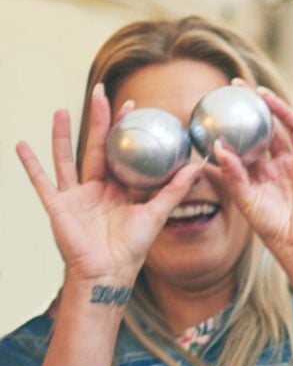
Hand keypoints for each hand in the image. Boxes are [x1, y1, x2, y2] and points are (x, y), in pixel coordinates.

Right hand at [15, 87, 204, 285]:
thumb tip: (199, 165)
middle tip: (100, 92)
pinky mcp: (58, 205)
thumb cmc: (133, 247)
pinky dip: (31, 164)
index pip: (123, 151)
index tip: (133, 105)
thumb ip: (175, 189)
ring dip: (62, 134)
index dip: (126, 129)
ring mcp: (75, 195)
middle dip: (98, 119)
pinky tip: (21, 144)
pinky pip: (41, 181)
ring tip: (61, 110)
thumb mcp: (157, 213)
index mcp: (120, 188)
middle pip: (96, 146)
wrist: (109, 272)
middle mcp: (97, 188)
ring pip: (67, 157)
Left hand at [203, 88, 292, 267]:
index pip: (247, 139)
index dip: (235, 122)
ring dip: (280, 108)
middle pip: (268, 127)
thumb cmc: (270, 226)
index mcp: (261, 170)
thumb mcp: (244, 199)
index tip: (218, 104)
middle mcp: (280, 162)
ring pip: (291, 128)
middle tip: (237, 86)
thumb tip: (219, 146)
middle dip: (254, 106)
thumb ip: (232, 173)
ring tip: (264, 93)